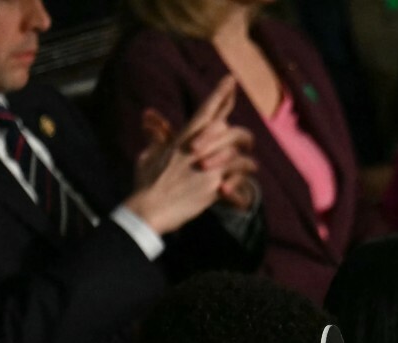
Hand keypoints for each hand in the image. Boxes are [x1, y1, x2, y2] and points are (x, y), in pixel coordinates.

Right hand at [125, 76, 255, 233]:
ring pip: (240, 154)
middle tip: (248, 141)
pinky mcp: (216, 185)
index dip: (221, 93)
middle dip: (242, 135)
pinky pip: (239, 177)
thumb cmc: (147, 183)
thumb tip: (149, 116)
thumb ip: (156, 136)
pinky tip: (246, 186)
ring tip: (251, 166)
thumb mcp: (149, 155)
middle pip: (230, 130)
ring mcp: (210, 166)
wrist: (151, 208)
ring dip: (247, 160)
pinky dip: (244, 181)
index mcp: (184, 137)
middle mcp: (200, 147)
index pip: (208, 110)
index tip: (231, 79)